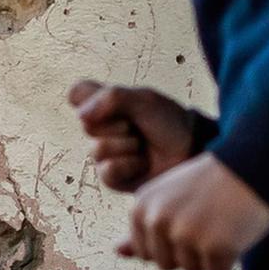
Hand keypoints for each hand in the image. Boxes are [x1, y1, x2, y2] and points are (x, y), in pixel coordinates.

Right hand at [69, 80, 200, 192]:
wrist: (190, 150)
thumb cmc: (169, 122)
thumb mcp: (144, 101)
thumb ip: (111, 98)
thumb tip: (81, 115)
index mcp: (105, 104)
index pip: (77, 93)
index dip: (90, 97)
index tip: (113, 100)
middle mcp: (101, 128)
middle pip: (87, 124)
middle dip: (118, 125)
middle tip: (138, 126)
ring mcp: (105, 152)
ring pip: (98, 149)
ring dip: (127, 146)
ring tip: (143, 146)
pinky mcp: (112, 176)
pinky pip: (107, 171)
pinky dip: (129, 166)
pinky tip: (142, 164)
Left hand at [119, 153, 268, 269]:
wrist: (252, 165)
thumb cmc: (211, 183)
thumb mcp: (169, 197)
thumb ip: (144, 227)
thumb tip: (117, 251)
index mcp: (141, 208)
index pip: (148, 254)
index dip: (173, 241)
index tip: (189, 213)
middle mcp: (158, 221)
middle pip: (168, 265)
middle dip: (191, 251)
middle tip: (208, 218)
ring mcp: (185, 234)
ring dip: (211, 253)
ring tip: (221, 221)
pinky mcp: (213, 246)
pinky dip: (231, 257)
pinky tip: (235, 229)